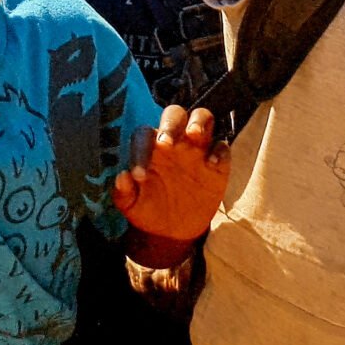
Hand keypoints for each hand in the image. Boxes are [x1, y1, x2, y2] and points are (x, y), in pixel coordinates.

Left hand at [113, 104, 229, 247]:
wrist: (172, 229)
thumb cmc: (148, 210)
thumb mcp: (132, 206)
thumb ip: (123, 193)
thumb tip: (122, 178)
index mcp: (149, 148)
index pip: (144, 135)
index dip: (140, 151)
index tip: (139, 176)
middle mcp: (174, 141)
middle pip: (175, 114)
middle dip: (171, 123)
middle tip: (166, 145)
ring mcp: (197, 149)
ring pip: (202, 118)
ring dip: (199, 122)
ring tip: (195, 135)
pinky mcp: (217, 165)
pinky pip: (222, 147)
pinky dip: (220, 151)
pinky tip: (213, 165)